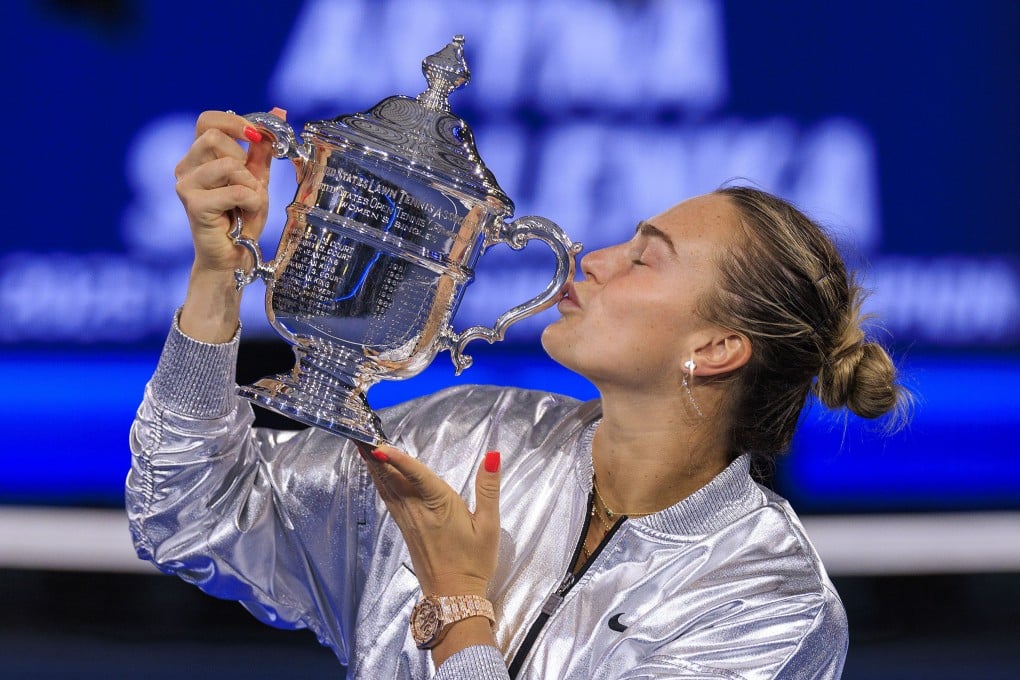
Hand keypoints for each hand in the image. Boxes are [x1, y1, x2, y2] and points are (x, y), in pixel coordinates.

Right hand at [174, 109, 280, 272]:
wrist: (234, 257)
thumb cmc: (242, 218)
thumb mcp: (257, 178)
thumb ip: (262, 148)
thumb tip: (278, 111)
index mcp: (198, 157)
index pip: (207, 120)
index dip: (234, 122)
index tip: (257, 136)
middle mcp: (186, 168)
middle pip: (214, 137)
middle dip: (244, 160)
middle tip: (249, 184)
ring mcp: (186, 185)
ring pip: (227, 163)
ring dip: (249, 183)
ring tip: (248, 202)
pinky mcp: (193, 204)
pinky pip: (234, 189)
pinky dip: (250, 200)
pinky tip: (246, 213)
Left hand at [360, 443, 501, 597]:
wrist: (454, 596)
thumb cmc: (474, 562)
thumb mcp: (489, 525)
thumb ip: (488, 489)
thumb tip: (492, 457)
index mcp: (440, 506)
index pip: (417, 476)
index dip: (399, 460)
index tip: (380, 446)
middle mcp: (418, 511)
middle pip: (393, 479)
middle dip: (376, 457)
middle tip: (362, 435)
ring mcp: (408, 520)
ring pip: (387, 488)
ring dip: (374, 467)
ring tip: (362, 447)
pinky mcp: (405, 527)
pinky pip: (388, 499)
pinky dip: (380, 482)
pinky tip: (376, 474)